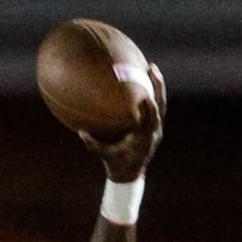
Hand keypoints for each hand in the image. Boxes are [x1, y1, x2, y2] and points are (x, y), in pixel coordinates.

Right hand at [81, 63, 165, 181]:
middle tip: (152, 69)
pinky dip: (152, 92)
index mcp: (144, 140)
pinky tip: (145, 78)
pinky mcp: (154, 126)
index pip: (151, 122)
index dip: (151, 109)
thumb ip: (93, 145)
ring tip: (151, 67)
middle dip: (158, 89)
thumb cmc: (115, 163)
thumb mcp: (104, 155)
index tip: (147, 96)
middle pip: (160, 108)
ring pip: (161, 105)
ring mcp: (156, 129)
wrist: (129, 174)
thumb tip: (81, 132)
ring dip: (157, 87)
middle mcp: (153, 133)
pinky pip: (155, 107)